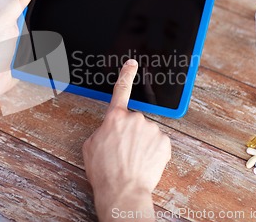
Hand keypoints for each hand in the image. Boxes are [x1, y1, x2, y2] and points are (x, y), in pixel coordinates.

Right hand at [82, 59, 170, 221]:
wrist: (123, 191)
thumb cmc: (104, 172)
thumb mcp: (90, 146)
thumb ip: (102, 131)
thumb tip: (109, 131)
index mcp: (114, 118)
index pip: (120, 90)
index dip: (126, 74)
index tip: (132, 64)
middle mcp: (135, 119)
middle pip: (133, 122)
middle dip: (129, 134)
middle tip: (122, 152)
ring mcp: (151, 130)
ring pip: (146, 133)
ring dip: (141, 144)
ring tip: (132, 160)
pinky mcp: (164, 142)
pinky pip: (157, 144)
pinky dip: (152, 152)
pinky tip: (144, 162)